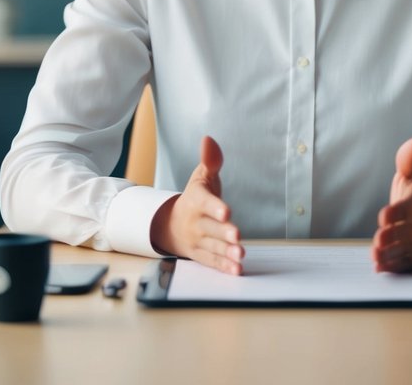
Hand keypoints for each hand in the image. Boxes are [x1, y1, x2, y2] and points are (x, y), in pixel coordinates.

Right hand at [149, 135, 243, 273]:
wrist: (172, 225)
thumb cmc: (195, 198)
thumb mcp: (200, 177)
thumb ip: (210, 160)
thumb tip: (209, 140)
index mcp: (196, 200)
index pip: (205, 203)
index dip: (215, 207)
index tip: (226, 211)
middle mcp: (195, 222)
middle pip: (211, 228)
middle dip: (224, 233)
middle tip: (237, 236)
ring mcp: (197, 240)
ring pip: (212, 247)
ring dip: (226, 252)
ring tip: (240, 255)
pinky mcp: (201, 255)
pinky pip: (212, 262)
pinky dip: (224, 267)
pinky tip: (236, 270)